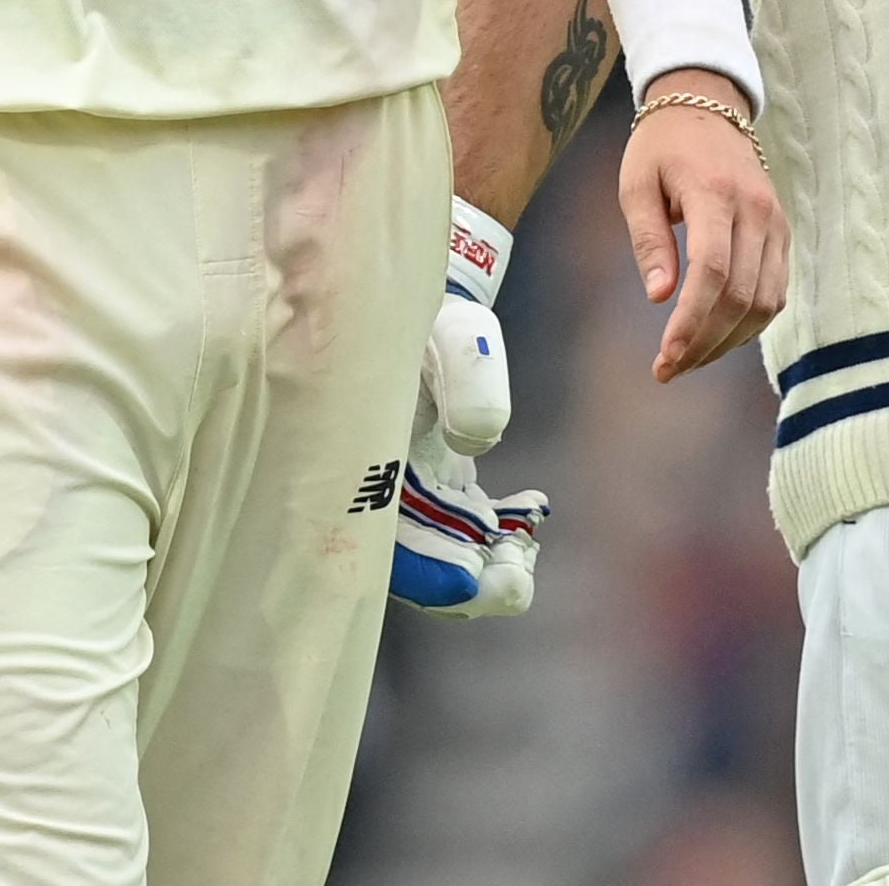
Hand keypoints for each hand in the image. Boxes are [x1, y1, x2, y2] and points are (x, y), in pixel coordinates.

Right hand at [394, 200, 546, 615]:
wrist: (429, 302)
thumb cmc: (434, 316)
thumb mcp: (452, 332)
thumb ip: (468, 379)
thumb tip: (477, 443)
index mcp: (357, 456)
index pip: (376, 542)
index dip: (421, 572)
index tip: (469, 577)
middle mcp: (369, 484)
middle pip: (408, 570)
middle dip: (464, 586)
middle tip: (518, 575)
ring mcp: (402, 490)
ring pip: (438, 559)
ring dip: (484, 568)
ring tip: (528, 543)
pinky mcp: (433, 484)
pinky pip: (461, 534)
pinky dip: (495, 540)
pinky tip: (532, 512)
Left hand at [619, 70, 787, 380]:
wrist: (707, 106)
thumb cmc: (661, 148)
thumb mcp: (636, 184)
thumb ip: (649, 240)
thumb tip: (659, 297)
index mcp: (716, 193)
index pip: (712, 271)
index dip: (691, 322)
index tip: (664, 357)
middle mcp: (756, 209)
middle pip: (740, 295)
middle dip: (704, 343)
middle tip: (668, 369)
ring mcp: (776, 222)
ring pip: (765, 302)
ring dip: (728, 341)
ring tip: (688, 359)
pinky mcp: (783, 232)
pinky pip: (776, 291)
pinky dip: (750, 323)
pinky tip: (718, 336)